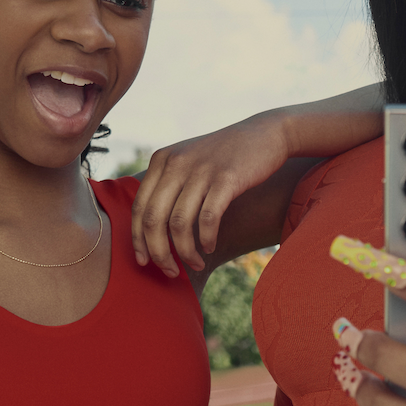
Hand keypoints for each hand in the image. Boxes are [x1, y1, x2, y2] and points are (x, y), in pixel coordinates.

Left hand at [134, 115, 294, 276]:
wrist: (266, 134)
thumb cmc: (227, 156)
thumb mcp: (190, 161)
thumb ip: (170, 185)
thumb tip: (154, 229)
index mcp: (162, 160)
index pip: (139, 208)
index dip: (139, 240)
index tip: (145, 261)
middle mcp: (176, 163)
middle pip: (154, 220)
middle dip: (159, 252)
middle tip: (170, 271)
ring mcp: (201, 170)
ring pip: (180, 224)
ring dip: (185, 252)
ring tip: (195, 263)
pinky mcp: (226, 178)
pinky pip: (207, 219)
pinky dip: (206, 239)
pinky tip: (209, 247)